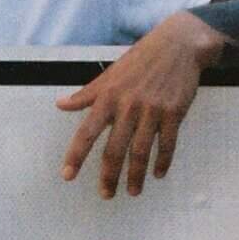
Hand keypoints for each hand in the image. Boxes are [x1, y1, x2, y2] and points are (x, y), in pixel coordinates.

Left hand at [57, 12, 223, 198]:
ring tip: (133, 192)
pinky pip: (167, 143)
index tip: (67, 175)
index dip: (76, 155)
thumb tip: (60, 104)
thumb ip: (86, 94)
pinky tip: (158, 174)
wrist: (178, 44)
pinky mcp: (174, 112)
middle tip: (105, 195)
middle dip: (109, 176)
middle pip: (115, 149)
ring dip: (136, 175)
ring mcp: (152, 110)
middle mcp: (128, 105)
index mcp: (109, 96)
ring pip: (141, 151)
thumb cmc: (141, 59)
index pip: (87, 132)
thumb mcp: (110, 74)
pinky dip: (162, 161)